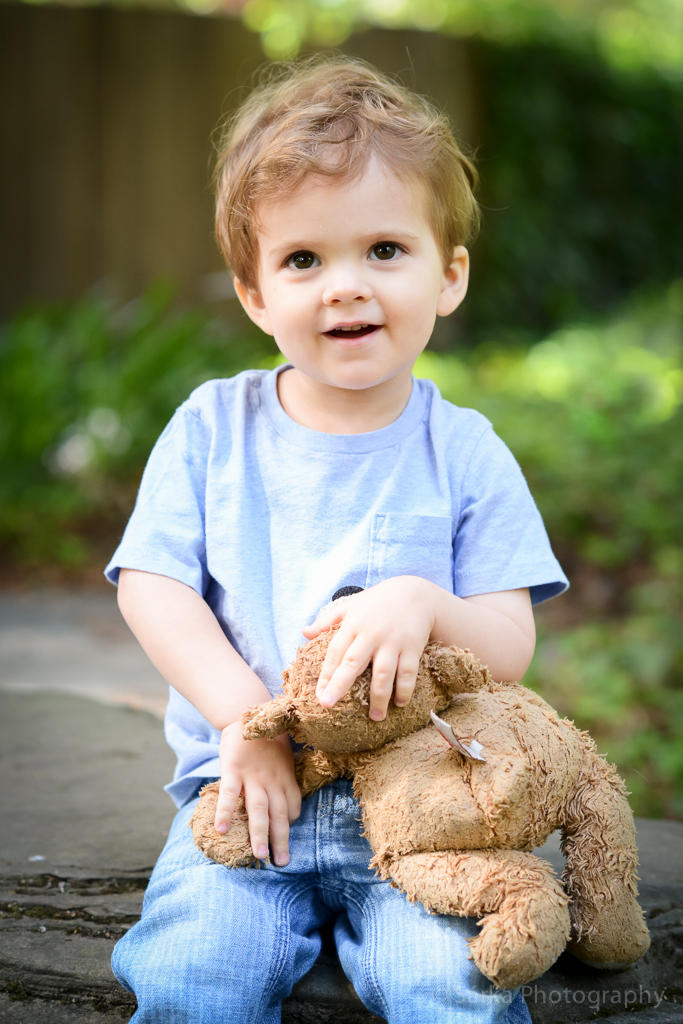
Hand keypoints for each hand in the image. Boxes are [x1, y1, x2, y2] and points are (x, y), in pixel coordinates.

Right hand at [214, 720, 300, 865]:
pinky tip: (220, 830)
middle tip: (282, 863)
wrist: (246, 710)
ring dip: (260, 833)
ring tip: (260, 855)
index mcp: (286, 776)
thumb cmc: (266, 737)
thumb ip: (283, 777)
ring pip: (258, 809)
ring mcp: (253, 775)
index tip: (284, 836)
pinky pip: (229, 794)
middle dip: (281, 840)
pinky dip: (225, 812)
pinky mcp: (233, 769)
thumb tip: (284, 799)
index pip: (293, 805)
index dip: (289, 822)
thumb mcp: (283, 755)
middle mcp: (272, 778)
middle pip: (279, 813)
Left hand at [303, 576, 435, 720]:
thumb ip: (328, 620)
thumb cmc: (378, 602)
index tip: (319, 695)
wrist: (415, 592)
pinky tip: (400, 703)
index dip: (326, 674)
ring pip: (383, 674)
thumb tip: (304, 632)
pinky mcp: (412, 647)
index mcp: (353, 625)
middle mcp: (371, 635)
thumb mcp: (351, 605)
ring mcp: (393, 642)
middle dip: (340, 685)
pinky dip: (405, 689)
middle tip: (328, 705)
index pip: (335, 652)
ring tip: (375, 717)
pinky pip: (408, 672)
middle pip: (353, 664)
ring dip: (379, 698)